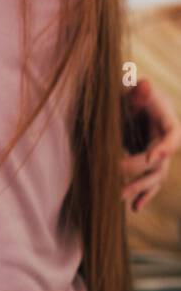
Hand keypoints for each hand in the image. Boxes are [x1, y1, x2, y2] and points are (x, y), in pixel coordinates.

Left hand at [121, 78, 179, 212]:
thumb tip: (144, 83)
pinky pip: (151, 182)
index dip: (166, 146)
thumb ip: (136, 92)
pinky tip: (134, 207)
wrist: (124, 101)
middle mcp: (164, 139)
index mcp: (165, 119)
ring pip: (156, 175)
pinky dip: (144, 194)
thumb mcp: (129, 90)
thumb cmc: (126, 92)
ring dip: (140, 187)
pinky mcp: (148, 162)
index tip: (152, 156)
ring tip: (119, 196)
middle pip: (160, 160)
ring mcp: (158, 153)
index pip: (173, 135)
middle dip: (141, 170)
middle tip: (117, 174)